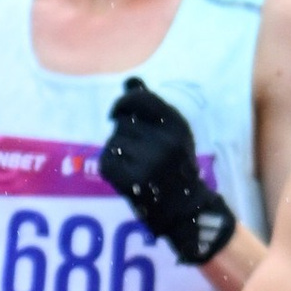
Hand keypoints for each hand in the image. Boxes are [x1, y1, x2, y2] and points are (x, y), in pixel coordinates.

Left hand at [99, 76, 236, 265]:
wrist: (184, 209)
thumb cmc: (176, 166)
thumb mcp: (172, 133)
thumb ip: (151, 107)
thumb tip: (131, 80)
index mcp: (177, 126)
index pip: (141, 99)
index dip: (124, 101)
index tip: (116, 112)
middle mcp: (165, 142)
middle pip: (123, 122)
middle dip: (124, 134)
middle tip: (139, 153)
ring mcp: (148, 162)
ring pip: (114, 141)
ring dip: (118, 151)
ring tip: (135, 166)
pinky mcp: (131, 180)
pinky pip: (106, 159)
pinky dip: (110, 167)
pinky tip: (126, 177)